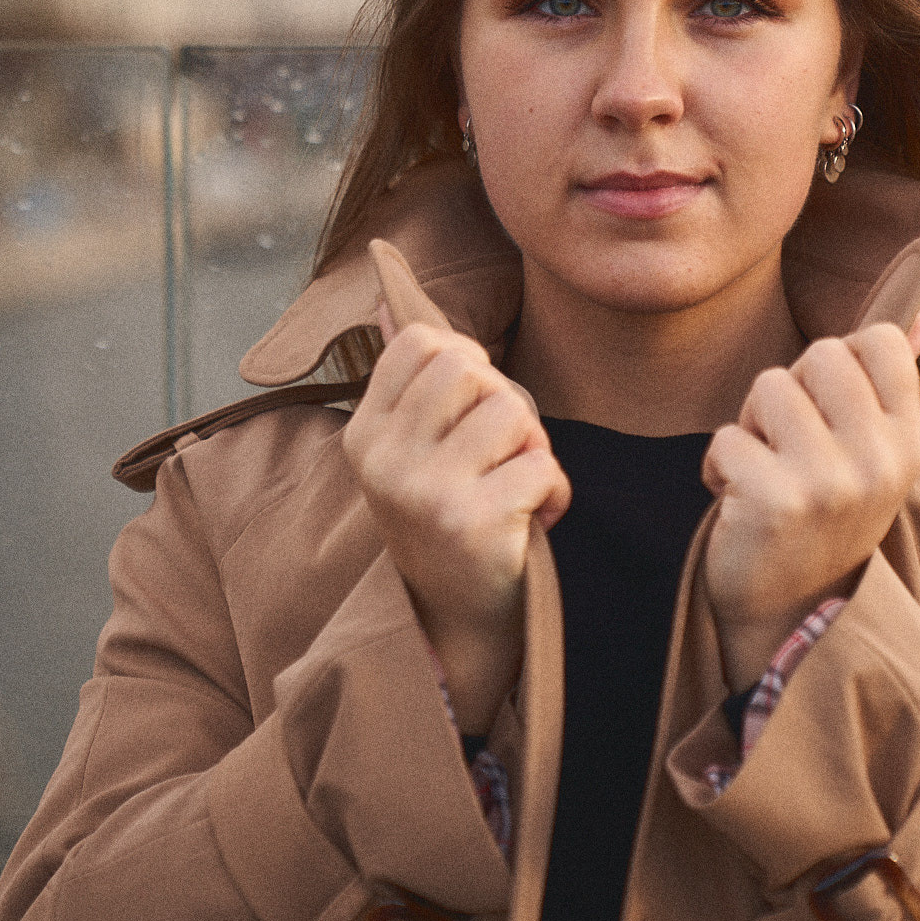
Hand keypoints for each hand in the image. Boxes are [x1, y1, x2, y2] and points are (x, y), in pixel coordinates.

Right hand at [343, 310, 570, 730]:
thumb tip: (389, 298)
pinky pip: (543, 466)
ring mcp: (424, 492)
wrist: (458, 622)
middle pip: (471, 369)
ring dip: (534, 450)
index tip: (469, 415)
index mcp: (364, 434)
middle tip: (498, 455)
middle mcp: (383, 461)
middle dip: (505, 405)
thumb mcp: (413, 448)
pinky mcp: (471, 523)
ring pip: (513, 412)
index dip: (467, 365)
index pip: (423, 342)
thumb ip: (407, 376)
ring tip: (513, 487)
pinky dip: (555, 494)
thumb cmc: (447, 517)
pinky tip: (531, 521)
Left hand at [701, 311, 919, 690]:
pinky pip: (726, 438)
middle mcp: (879, 459)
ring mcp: (830, 482)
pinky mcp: (776, 501)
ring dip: (750, 426)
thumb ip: (889, 384)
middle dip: (790, 389)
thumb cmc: (823, 517)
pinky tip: (740, 503)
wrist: (790, 616)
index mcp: (908, 441)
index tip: (828, 407)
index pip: (879, 340)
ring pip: (769, 386)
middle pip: (822, 352)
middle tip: (790, 445)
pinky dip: (720, 467)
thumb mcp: (873, 456)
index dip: (838, 360)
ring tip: (764, 472)